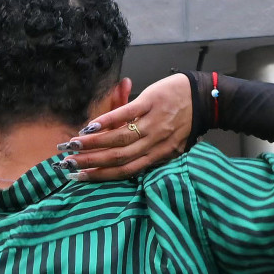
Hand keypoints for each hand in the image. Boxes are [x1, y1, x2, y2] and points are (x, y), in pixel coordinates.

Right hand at [65, 74, 193, 180]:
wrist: (206, 96)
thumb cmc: (186, 120)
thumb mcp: (168, 140)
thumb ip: (142, 146)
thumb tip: (125, 153)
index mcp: (159, 155)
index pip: (125, 170)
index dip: (100, 175)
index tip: (78, 177)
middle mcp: (155, 143)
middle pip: (118, 157)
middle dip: (90, 162)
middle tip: (67, 164)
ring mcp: (153, 123)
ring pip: (119, 139)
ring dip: (93, 144)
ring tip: (72, 146)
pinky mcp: (151, 103)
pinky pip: (125, 114)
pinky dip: (106, 122)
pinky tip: (89, 127)